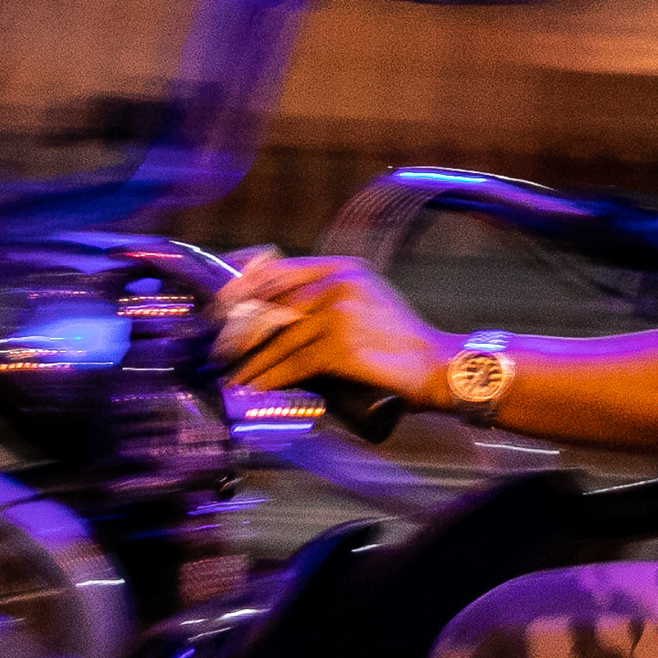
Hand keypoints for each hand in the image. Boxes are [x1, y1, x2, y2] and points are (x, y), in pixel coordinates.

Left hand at [215, 253, 454, 406]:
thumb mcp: (365, 304)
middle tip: (218, 352)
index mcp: (343, 268)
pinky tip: (255, 389)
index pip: (277, 270)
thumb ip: (327, 302)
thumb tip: (275, 322)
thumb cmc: (401, 345)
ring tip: (232, 378)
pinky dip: (269, 379)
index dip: (241, 289)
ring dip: (249, 363)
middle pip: (270, 303)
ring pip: (278, 338)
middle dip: (237, 332)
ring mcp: (340, 312)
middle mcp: (340, 282)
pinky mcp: (341, 344)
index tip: (217, 309)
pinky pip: (293, 363)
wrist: (439, 366)